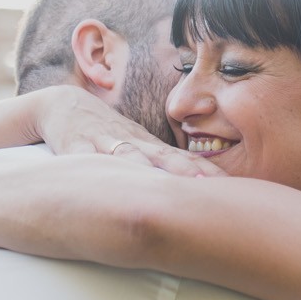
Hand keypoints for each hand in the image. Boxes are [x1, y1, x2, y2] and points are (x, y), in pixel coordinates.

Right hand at [36, 88, 220, 178]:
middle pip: (163, 158)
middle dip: (185, 173)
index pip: (185, 159)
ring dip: (144, 170)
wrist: (66, 106)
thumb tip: (202, 193)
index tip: (234, 189)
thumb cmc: (110, 134)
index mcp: (150, 146)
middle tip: (207, 189)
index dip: (208, 173)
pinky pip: (83, 158)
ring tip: (158, 189)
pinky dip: (90, 167)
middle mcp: (133, 143)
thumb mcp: (140, 148)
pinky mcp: (75, 146)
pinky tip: (97, 180)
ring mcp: (104, 143)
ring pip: (127, 156)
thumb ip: (166, 169)